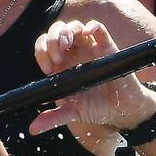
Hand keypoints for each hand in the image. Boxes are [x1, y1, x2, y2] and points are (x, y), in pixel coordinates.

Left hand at [27, 19, 155, 146]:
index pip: (45, 47)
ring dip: (67, 31)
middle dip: (53, 38)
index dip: (42, 51)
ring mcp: (90, 48)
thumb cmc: (97, 108)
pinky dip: (92, 26)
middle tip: (57, 56)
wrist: (122, 111)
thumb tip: (33, 130)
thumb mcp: (72, 113)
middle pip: (57, 31)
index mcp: (61, 65)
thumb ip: (53, 118)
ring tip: (66, 45)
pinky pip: (98, 28)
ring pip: (74, 26)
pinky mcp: (107, 46)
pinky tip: (87, 33)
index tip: (48, 69)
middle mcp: (74, 53)